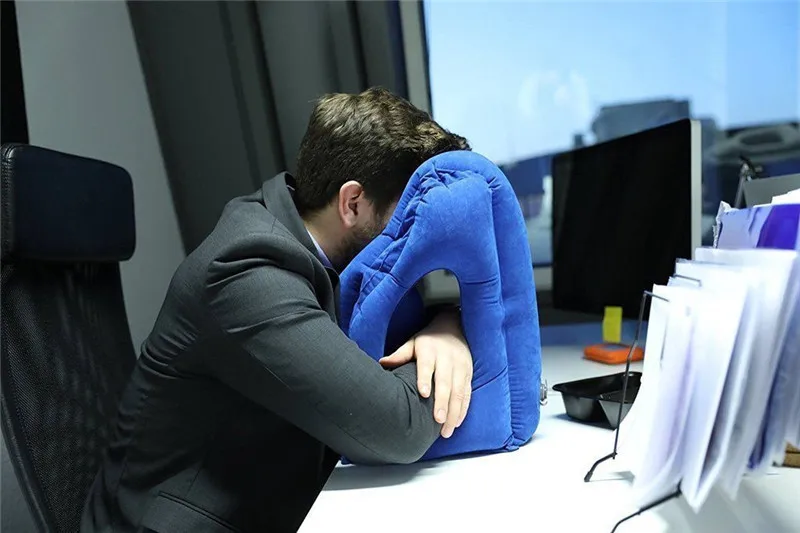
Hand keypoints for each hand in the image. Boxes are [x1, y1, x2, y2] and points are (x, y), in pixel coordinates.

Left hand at [379, 310, 471, 437]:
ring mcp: (461, 366)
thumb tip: (382, 363)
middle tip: (437, 421)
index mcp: (430, 350)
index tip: (424, 393)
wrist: (453, 327)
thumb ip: (400, 354)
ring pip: (459, 391)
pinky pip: (467, 393)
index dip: (426, 379)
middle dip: (442, 402)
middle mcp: (447, 358)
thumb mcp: (413, 342)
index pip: (427, 366)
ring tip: (446, 430)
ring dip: (454, 412)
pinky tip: (456, 422)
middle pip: (446, 382)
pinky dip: (463, 409)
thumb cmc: (428, 340)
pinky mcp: (469, 373)